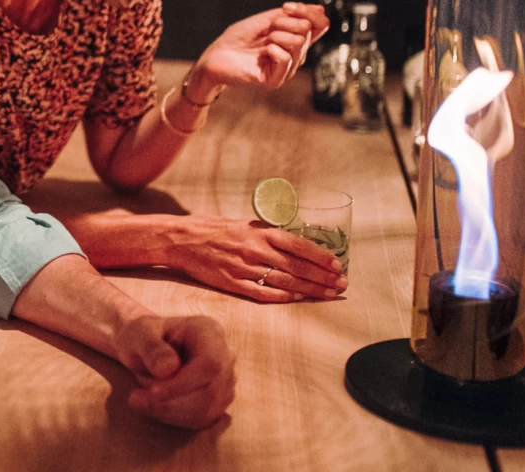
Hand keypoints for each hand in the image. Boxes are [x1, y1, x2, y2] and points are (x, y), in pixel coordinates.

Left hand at [115, 315, 234, 428]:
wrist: (146, 347)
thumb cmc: (142, 336)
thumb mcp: (138, 333)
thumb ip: (151, 347)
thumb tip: (168, 368)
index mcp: (209, 331)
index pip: (209, 364)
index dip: (183, 384)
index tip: (152, 393)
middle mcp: (225, 355)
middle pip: (210, 391)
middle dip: (172, 402)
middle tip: (136, 400)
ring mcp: (225, 380)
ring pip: (207, 409)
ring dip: (171, 412)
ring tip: (140, 401)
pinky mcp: (218, 400)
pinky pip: (203, 419)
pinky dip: (176, 418)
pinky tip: (155, 407)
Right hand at [162, 216, 346, 301]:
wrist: (182, 238)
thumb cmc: (214, 228)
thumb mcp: (243, 224)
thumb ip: (267, 234)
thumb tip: (294, 243)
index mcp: (259, 232)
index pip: (298, 245)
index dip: (320, 257)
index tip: (337, 265)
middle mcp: (255, 250)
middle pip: (297, 266)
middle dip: (323, 277)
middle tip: (342, 285)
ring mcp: (244, 268)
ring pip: (285, 281)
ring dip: (310, 290)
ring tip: (328, 295)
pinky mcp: (233, 283)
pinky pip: (264, 293)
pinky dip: (284, 297)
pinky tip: (299, 299)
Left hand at [192, 2, 330, 95]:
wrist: (216, 55)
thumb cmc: (238, 38)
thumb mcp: (266, 20)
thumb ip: (292, 15)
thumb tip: (321, 10)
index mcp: (295, 39)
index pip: (320, 25)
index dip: (308, 12)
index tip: (287, 7)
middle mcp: (296, 55)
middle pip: (307, 30)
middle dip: (284, 22)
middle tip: (267, 29)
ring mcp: (287, 69)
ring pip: (298, 42)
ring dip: (275, 35)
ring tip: (262, 43)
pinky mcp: (275, 80)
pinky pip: (285, 58)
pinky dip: (272, 49)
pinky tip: (262, 53)